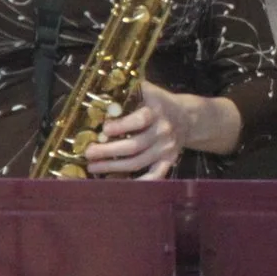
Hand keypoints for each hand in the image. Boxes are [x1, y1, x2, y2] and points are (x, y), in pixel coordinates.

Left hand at [84, 81, 200, 179]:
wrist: (187, 117)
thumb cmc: (159, 103)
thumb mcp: (147, 91)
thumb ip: (128, 90)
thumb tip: (99, 92)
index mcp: (156, 112)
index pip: (140, 120)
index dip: (121, 126)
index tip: (104, 129)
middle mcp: (162, 132)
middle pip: (134, 146)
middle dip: (108, 151)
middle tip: (89, 153)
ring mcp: (166, 149)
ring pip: (138, 163)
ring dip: (114, 167)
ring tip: (93, 167)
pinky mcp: (169, 161)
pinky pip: (155, 175)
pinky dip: (139, 182)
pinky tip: (120, 185)